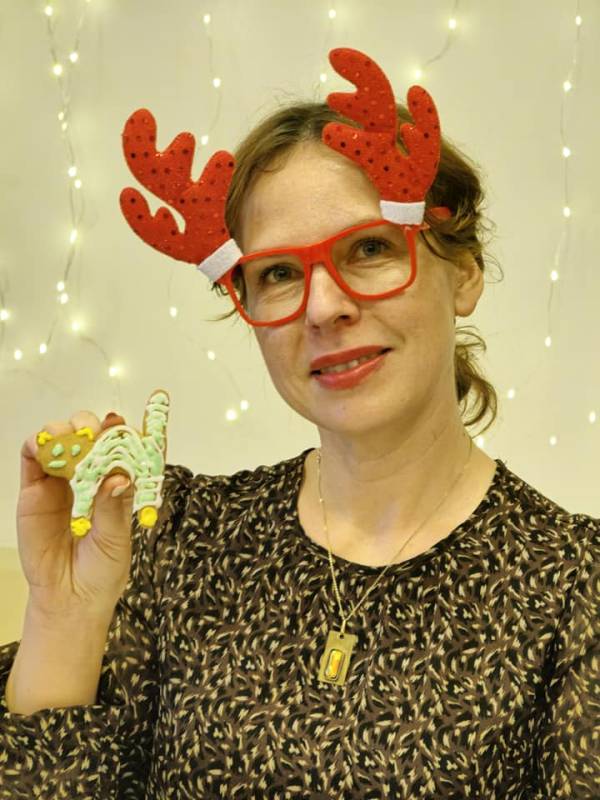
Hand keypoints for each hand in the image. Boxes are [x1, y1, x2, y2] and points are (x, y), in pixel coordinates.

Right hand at [16, 411, 134, 621]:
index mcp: (117, 486)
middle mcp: (90, 478)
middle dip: (94, 426)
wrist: (70, 600)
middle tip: (100, 430)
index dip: (126, 432)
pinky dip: (38, 443)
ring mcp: (61, 483)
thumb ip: (113, 506)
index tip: (129, 424)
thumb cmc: (101, 571)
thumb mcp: (115, 538)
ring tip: (76, 438)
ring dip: (68, 429)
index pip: (123, 449)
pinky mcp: (34, 492)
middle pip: (90, 438)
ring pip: (61, 440)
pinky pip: (32, 458)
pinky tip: (47, 444)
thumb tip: (119, 475)